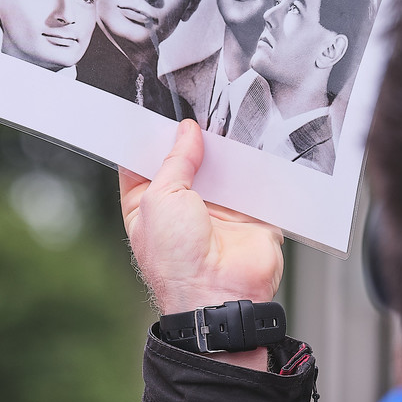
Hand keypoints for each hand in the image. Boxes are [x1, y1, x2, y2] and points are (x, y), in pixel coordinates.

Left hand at [121, 120, 282, 369]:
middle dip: (191, 137)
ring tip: (226, 115)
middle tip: (197, 105)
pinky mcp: (251, 215)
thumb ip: (176, 161)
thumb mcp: (161, 198)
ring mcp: (218, 211)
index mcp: (149, 206)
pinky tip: (253, 139)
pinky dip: (254, 163)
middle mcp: (183, 207)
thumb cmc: (177, 262)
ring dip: (225, 148)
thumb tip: (188, 132)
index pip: (146, 163)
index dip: (151, 137)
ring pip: (221, 167)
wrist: (221, 296)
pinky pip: (254, 182)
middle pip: (186, 160)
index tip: (159, 109)